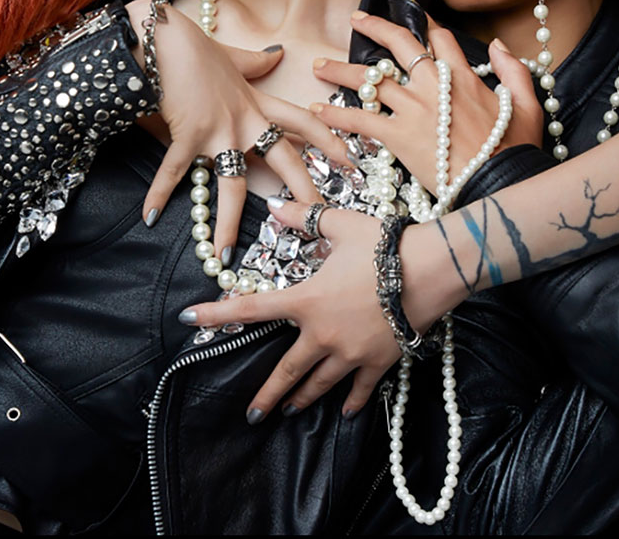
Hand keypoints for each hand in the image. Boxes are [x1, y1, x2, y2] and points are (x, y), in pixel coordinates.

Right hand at [126, 0, 344, 262]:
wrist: (167, 38)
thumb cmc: (196, 46)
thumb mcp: (233, 56)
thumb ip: (256, 62)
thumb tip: (276, 53)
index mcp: (257, 102)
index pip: (303, 122)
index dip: (328, 140)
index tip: (350, 160)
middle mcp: (246, 120)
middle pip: (284, 161)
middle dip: (305, 191)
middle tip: (320, 219)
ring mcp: (219, 131)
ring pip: (232, 185)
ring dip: (229, 224)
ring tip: (226, 257)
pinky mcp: (189, 134)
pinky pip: (175, 172)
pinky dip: (158, 193)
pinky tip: (148, 216)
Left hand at [180, 198, 400, 420]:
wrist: (430, 270)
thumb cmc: (383, 245)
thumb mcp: (339, 224)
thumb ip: (304, 217)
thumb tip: (276, 205)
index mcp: (306, 301)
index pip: (251, 309)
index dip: (216, 314)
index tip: (188, 321)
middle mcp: (322, 334)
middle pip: (287, 371)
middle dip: (267, 394)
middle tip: (251, 413)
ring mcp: (351, 353)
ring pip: (319, 384)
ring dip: (303, 399)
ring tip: (290, 411)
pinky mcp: (379, 362)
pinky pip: (360, 388)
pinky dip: (351, 401)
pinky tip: (343, 411)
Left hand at [312, 12, 542, 194]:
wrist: (500, 183)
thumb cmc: (515, 150)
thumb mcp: (527, 105)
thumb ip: (514, 71)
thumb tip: (499, 46)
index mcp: (463, 77)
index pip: (438, 39)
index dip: (423, 24)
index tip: (409, 12)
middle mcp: (434, 86)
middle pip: (399, 45)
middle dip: (374, 27)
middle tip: (354, 20)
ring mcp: (414, 109)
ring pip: (371, 80)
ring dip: (341, 71)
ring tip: (319, 65)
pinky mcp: (399, 137)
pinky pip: (361, 120)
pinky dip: (336, 115)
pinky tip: (317, 110)